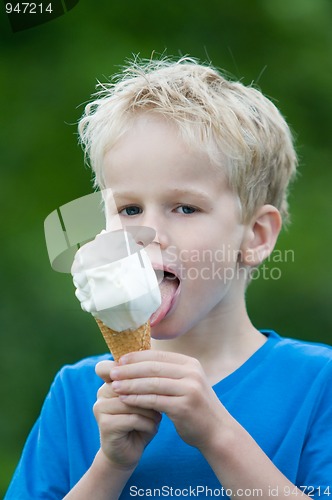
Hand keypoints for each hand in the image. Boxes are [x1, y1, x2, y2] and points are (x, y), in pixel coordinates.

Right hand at [94, 360, 161, 470]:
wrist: (129, 453)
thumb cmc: (141, 421)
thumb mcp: (145, 399)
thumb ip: (147, 383)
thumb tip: (160, 367)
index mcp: (110, 381)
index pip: (119, 366)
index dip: (132, 368)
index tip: (154, 375)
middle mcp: (102, 392)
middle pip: (130, 383)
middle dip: (150, 394)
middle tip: (162, 403)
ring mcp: (101, 408)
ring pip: (132, 400)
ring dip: (150, 410)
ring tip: (157, 417)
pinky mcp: (105, 424)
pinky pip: (132, 418)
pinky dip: (147, 424)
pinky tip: (152, 428)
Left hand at [110, 351, 224, 452]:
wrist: (216, 431)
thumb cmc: (195, 407)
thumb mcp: (186, 384)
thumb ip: (168, 373)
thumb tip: (138, 362)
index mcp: (190, 364)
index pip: (158, 355)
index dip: (136, 356)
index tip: (119, 360)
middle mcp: (191, 373)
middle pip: (153, 367)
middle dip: (130, 369)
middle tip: (112, 372)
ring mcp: (189, 389)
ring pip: (152, 383)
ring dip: (130, 384)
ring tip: (114, 386)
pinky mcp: (184, 407)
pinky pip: (154, 400)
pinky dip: (137, 399)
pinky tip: (125, 399)